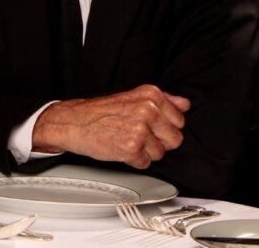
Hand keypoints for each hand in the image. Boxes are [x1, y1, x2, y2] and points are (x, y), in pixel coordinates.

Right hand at [32, 85, 188, 168]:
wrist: (73, 122)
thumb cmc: (100, 112)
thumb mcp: (133, 97)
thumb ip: (164, 100)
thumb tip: (184, 104)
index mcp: (151, 95)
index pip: (180, 120)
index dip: (164, 128)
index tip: (150, 126)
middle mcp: (148, 110)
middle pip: (174, 139)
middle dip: (158, 142)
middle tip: (138, 135)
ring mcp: (140, 129)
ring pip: (160, 153)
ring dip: (144, 152)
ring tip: (126, 140)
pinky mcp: (131, 148)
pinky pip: (145, 163)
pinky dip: (134, 160)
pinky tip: (120, 148)